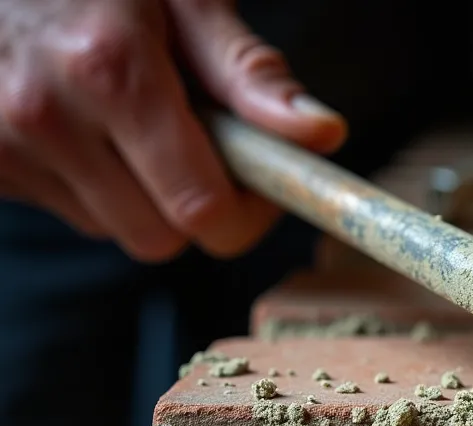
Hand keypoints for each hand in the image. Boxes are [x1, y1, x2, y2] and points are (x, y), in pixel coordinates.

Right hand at [0, 0, 346, 260]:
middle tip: (201, 149)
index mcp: (110, 68)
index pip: (201, 207)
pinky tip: (86, 128)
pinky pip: (67, 211)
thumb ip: (249, 72)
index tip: (259, 185)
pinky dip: (90, 185)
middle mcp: (46, 112)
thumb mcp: (182, 1)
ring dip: (140, 195)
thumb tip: (322, 134)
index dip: (245, 213)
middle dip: (193, 205)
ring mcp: (3, 143)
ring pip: (113, 229)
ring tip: (131, 123)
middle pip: (159, 236)